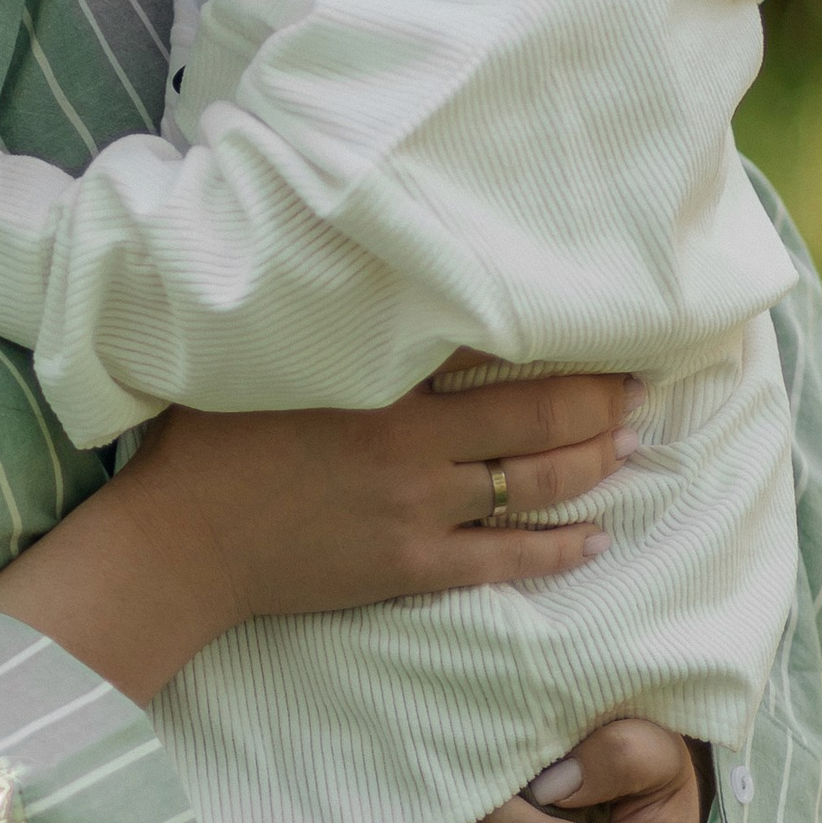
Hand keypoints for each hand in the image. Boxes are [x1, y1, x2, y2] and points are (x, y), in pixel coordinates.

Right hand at [0, 371, 636, 711]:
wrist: (178, 543)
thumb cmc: (204, 439)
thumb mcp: (258, 355)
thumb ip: (314, 315)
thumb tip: (344, 256)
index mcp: (375, 378)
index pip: (486, 342)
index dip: (551, 328)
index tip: (599, 316)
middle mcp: (408, 441)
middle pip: (533, 416)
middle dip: (598, 399)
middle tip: (642, 385)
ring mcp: (413, 508)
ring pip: (532, 484)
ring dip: (591, 463)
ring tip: (631, 445)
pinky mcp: (408, 567)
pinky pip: (503, 559)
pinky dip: (556, 550)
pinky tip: (596, 539)